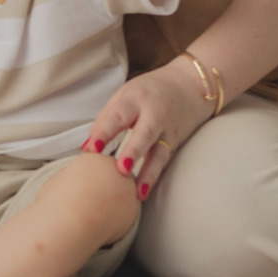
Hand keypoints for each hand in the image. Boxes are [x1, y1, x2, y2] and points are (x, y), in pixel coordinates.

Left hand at [82, 60, 215, 198]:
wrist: (190, 85)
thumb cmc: (151, 91)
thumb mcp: (126, 95)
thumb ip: (106, 120)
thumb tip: (87, 148)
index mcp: (135, 98)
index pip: (118, 116)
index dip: (104, 132)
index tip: (92, 149)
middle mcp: (154, 112)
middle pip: (145, 133)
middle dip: (133, 151)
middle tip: (121, 169)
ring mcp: (168, 129)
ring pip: (159, 153)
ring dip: (148, 173)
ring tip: (138, 191)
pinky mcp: (176, 142)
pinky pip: (163, 161)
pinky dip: (154, 176)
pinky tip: (143, 191)